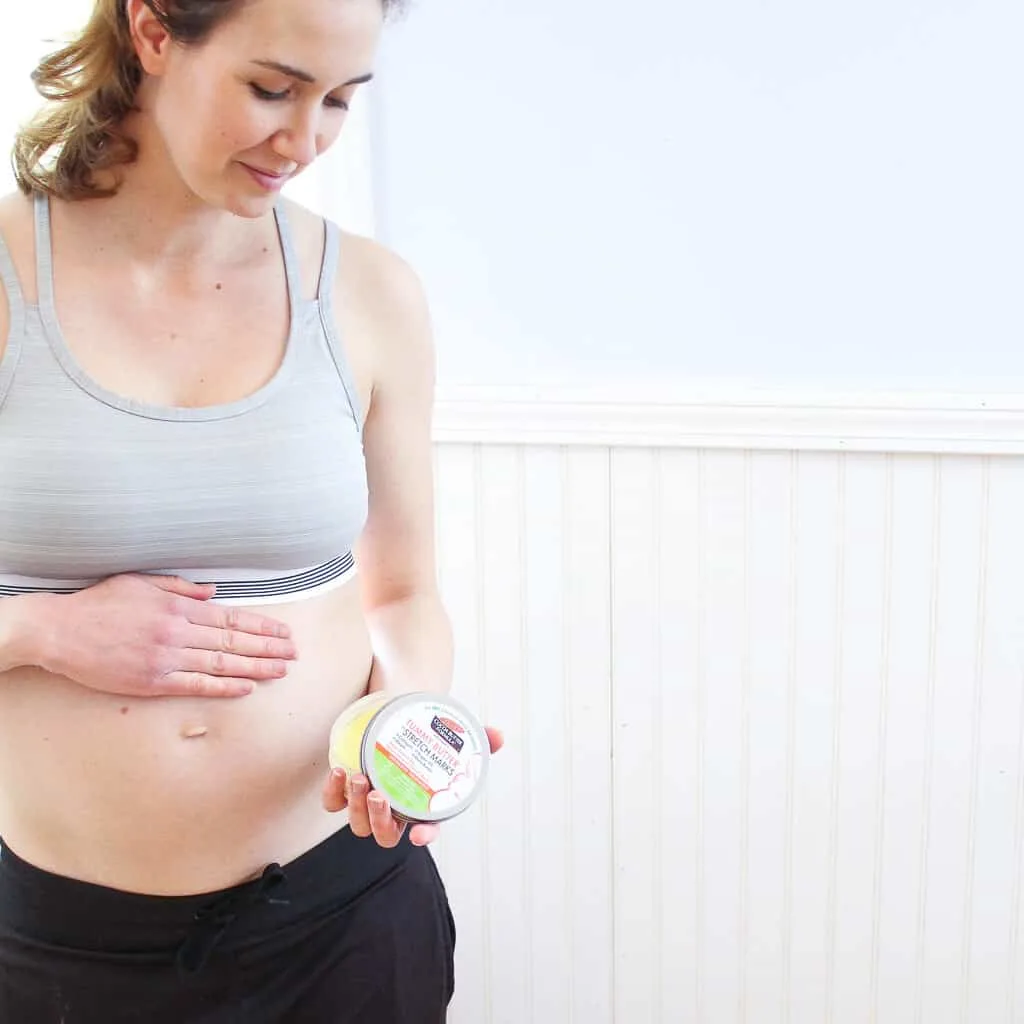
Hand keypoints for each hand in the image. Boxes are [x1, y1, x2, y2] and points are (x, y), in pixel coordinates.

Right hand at [37, 573, 295, 697]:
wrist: (60, 631)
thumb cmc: (99, 604)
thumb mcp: (141, 583)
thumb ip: (180, 588)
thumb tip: (214, 594)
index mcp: (177, 607)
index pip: (231, 619)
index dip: (261, 627)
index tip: (283, 632)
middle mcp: (178, 632)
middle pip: (233, 642)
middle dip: (268, 648)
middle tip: (293, 653)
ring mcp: (166, 658)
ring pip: (221, 664)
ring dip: (256, 667)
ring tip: (280, 670)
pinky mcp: (153, 681)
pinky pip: (196, 685)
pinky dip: (224, 687)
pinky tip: (246, 687)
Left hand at [322, 726, 503, 846]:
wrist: (397, 717)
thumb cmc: (427, 735)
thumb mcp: (453, 736)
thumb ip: (478, 739)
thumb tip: (498, 736)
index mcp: (422, 806)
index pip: (427, 829)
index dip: (425, 836)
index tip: (419, 835)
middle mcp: (394, 810)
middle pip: (385, 834)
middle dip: (380, 820)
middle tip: (380, 794)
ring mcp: (368, 802)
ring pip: (358, 824)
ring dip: (357, 807)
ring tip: (359, 777)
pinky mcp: (345, 790)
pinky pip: (334, 803)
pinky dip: (334, 793)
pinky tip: (339, 771)